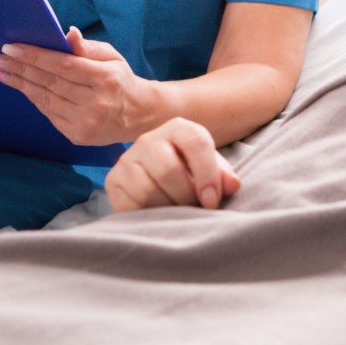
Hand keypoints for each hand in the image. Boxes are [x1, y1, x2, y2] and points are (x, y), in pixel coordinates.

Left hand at [0, 26, 157, 145]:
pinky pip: (48, 113)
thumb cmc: (120, 80)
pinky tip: (19, 85)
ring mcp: (86, 122)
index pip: (63, 65)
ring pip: (44, 99)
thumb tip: (67, 33)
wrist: (138, 115)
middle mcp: (96, 103)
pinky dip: (32, 97)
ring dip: (19, 83)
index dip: (35, 56)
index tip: (10, 47)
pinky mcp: (77, 135)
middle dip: (19, 68)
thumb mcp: (111, 57)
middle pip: (50, 82)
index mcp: (107, 79)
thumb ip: (87, 47)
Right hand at [105, 117, 240, 211]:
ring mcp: (127, 160)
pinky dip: (148, 215)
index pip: (196, 142)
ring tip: (176, 212)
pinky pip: (130, 204)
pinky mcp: (113, 181)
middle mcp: (149, 140)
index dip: (207, 174)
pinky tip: (157, 215)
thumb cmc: (191, 177)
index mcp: (179, 129)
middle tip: (193, 209)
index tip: (212, 201)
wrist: (159, 184)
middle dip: (185, 197)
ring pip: (148, 190)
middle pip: (168, 170)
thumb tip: (232, 184)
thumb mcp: (211, 173)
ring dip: (167, 208)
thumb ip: (223, 177)